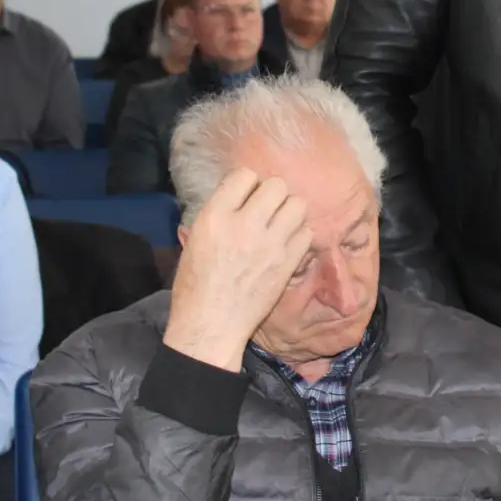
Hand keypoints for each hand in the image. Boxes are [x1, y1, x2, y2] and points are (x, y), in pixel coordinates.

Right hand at [164, 168, 312, 371]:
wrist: (211, 324)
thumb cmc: (195, 284)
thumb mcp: (194, 240)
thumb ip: (217, 213)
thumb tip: (237, 195)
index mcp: (216, 216)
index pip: (244, 176)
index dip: (247, 185)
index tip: (246, 197)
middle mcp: (245, 224)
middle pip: (277, 186)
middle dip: (272, 195)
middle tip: (266, 211)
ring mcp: (270, 244)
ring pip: (297, 205)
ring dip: (289, 211)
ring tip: (280, 225)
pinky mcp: (288, 262)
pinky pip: (306, 232)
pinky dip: (299, 234)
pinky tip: (287, 244)